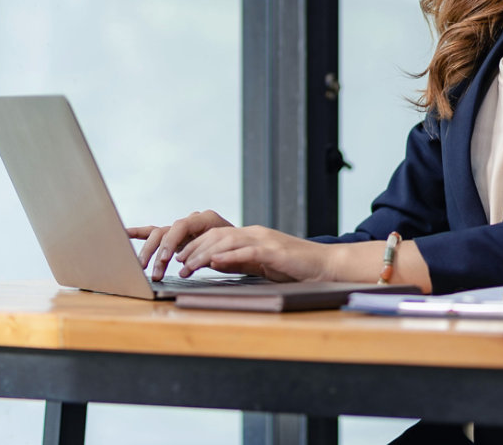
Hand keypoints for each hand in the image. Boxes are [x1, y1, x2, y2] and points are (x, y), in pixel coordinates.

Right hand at [126, 210, 233, 280]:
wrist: (245, 247)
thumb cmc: (239, 251)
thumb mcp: (231, 254)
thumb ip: (215, 256)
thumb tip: (198, 263)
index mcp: (207, 219)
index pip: (182, 225)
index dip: (171, 241)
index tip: (166, 259)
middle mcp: (192, 221)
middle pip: (167, 231)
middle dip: (158, 252)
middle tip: (155, 271)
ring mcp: (182, 229)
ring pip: (158, 236)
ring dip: (150, 253)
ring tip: (143, 269)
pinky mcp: (174, 237)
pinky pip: (154, 233)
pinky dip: (138, 233)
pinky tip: (123, 233)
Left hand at [175, 225, 335, 282]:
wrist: (325, 264)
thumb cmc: (295, 267)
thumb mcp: (262, 263)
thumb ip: (241, 261)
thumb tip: (215, 263)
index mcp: (252, 235)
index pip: (217, 235)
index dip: (196, 245)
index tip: (180, 258)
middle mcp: (256, 233)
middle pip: (217, 235)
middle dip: (194, 249)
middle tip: (177, 263)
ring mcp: (265, 240)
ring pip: (227, 242)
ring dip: (204, 255)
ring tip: (188, 267)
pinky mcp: (274, 252)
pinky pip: (247, 252)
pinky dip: (228, 257)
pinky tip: (214, 263)